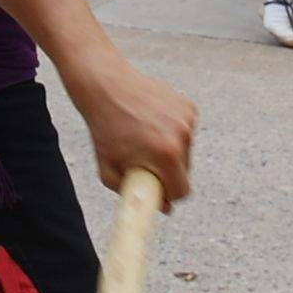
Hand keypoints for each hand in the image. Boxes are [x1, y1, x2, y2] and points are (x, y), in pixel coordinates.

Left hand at [66, 61, 197, 203]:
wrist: (105, 85)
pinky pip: (185, 130)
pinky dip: (172, 131)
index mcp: (166, 154)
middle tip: (144, 160)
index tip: (157, 189)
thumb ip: (132, 193)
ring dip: (170, 149)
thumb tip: (164, 207)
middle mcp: (182, 135)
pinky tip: (151, 122)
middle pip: (185, 170)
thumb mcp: (108, 169)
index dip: (168, 195)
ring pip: (185, 150)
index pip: (182, 191)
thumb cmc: (104, 127)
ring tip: (144, 136)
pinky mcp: (188, 105)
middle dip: (168, 171)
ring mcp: (187, 118)